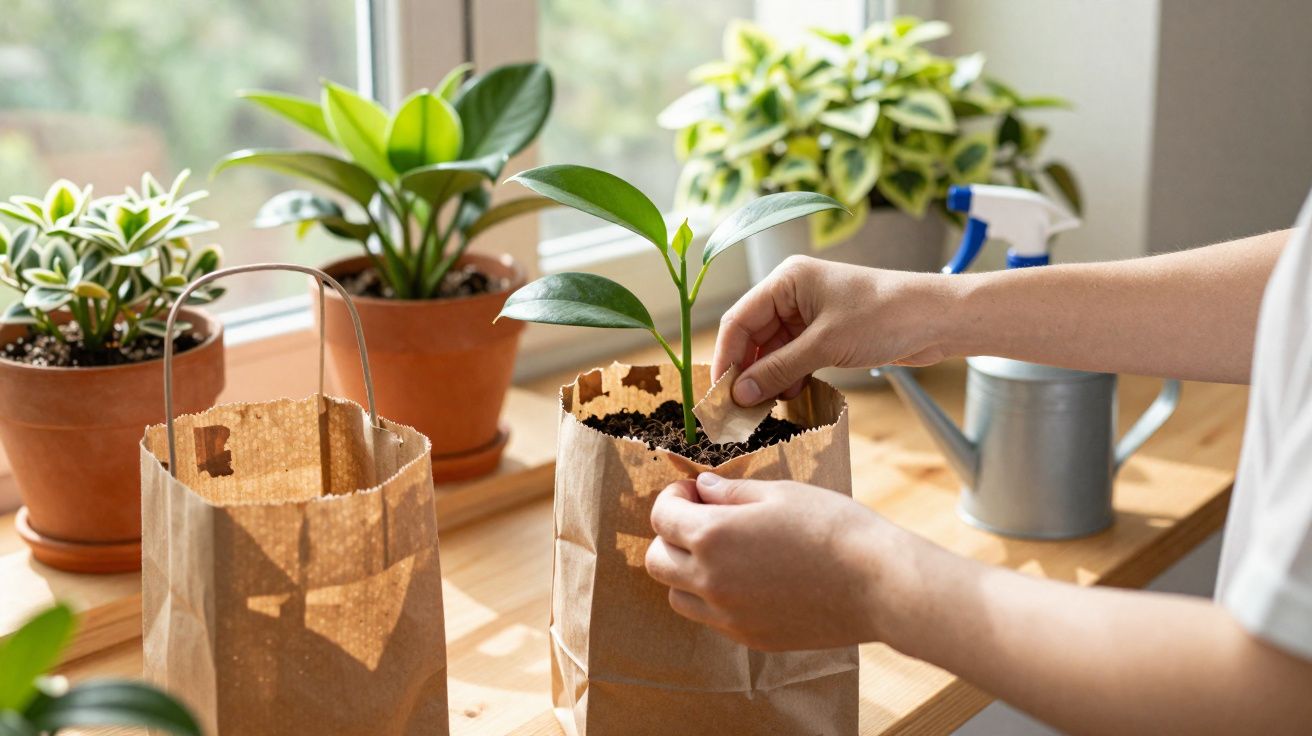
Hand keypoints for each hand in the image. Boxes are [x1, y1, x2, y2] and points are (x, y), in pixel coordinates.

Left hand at [645, 472, 891, 651]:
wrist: (877, 584)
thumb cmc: (833, 528)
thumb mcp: (779, 494)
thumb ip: (731, 492)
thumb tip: (703, 488)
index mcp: (712, 536)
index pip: (661, 516)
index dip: (673, 497)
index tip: (694, 492)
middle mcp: (710, 581)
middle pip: (657, 561)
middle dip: (670, 535)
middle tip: (701, 519)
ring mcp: (728, 616)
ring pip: (677, 595)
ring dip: (686, 570)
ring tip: (723, 552)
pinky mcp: (749, 637)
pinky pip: (711, 618)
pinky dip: (713, 597)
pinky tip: (748, 578)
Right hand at [713, 255, 951, 405]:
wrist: (937, 319)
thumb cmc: (884, 316)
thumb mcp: (824, 346)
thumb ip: (778, 370)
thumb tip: (740, 395)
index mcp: (787, 280)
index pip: (738, 320)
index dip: (726, 358)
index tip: (718, 395)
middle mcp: (793, 293)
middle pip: (753, 336)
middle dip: (746, 372)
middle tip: (738, 409)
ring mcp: (810, 313)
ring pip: (773, 349)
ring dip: (768, 378)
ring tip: (763, 409)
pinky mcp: (827, 332)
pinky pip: (794, 356)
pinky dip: (788, 377)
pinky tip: (789, 397)